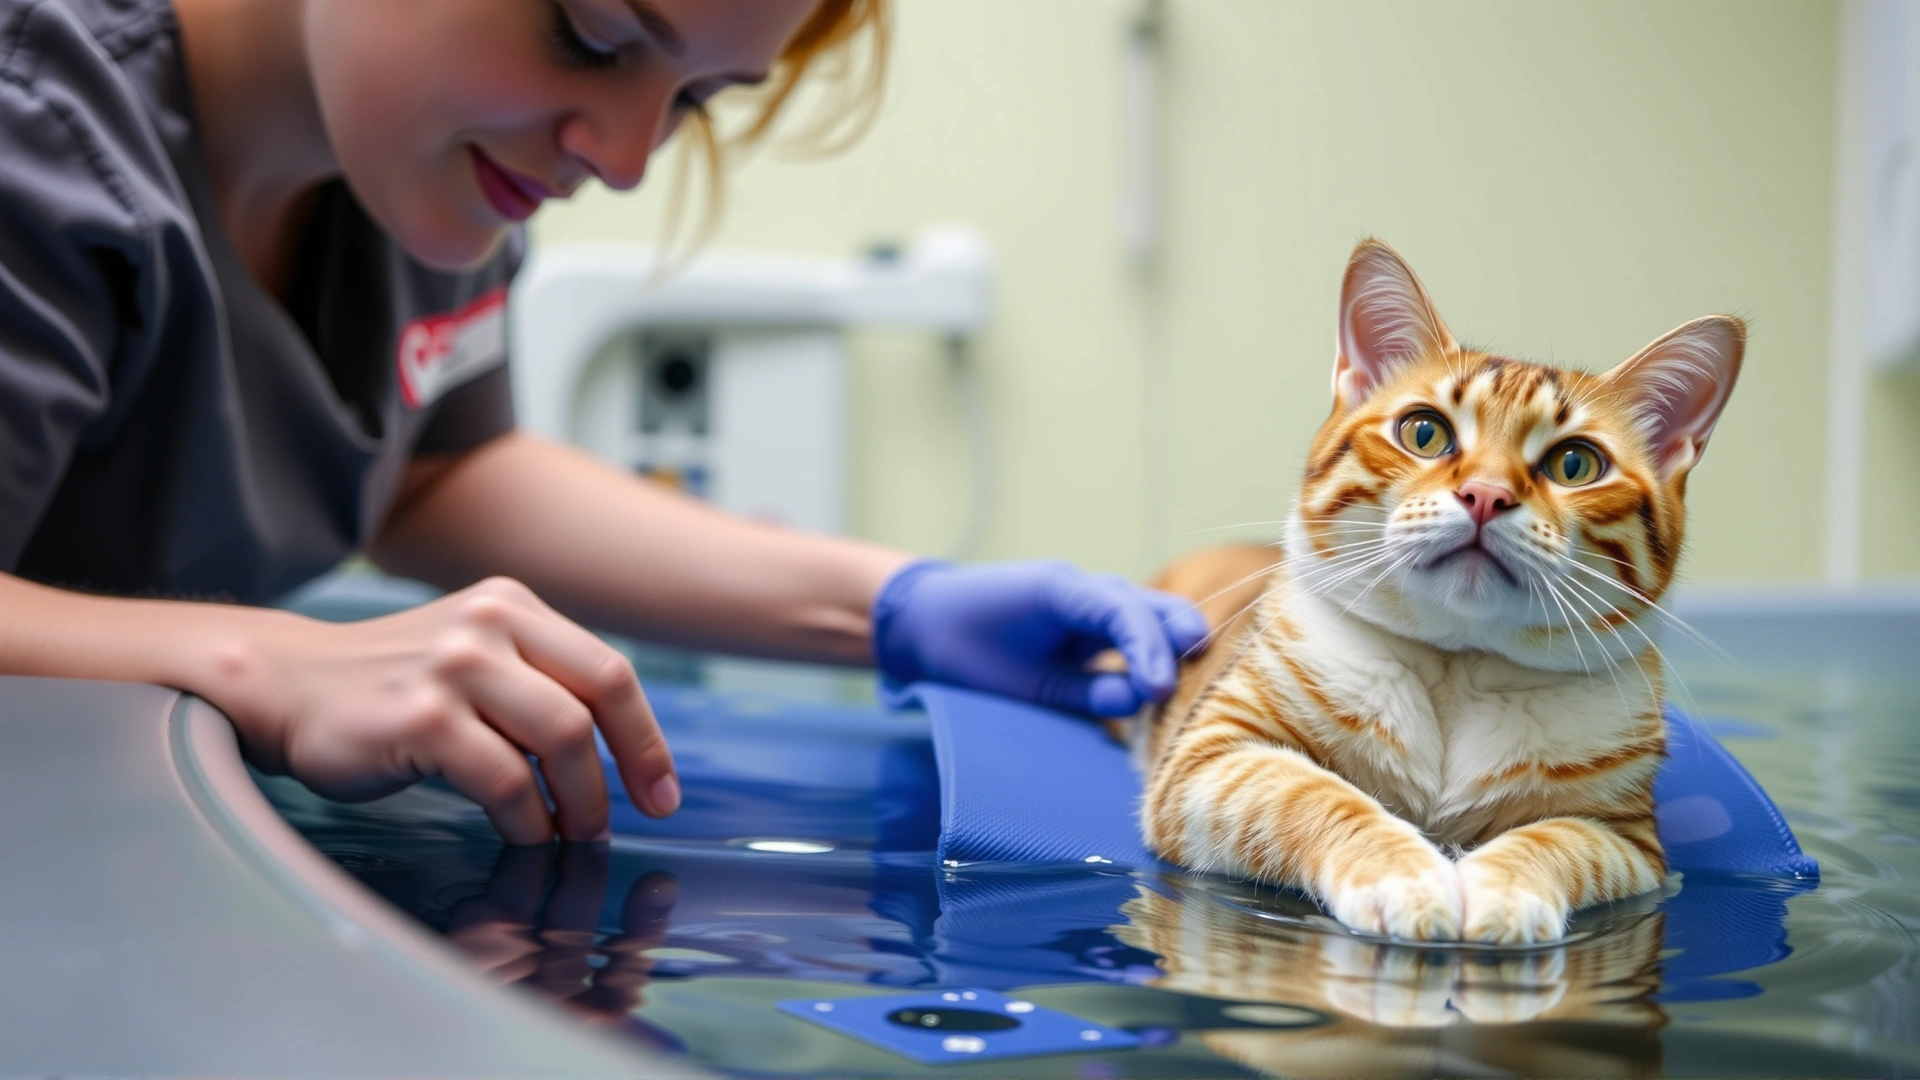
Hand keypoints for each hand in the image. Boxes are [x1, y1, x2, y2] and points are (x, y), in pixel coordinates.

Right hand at [224, 577, 676, 843]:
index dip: (644, 738)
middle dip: (621, 773)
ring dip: (577, 801)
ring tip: (568, 833)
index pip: (609, 671)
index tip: (660, 790)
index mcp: (512, 605)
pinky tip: (522, 833)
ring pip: (560, 738)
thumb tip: (613, 752)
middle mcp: (489, 622)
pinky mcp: (423, 716)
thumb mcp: (472, 653)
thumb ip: (536, 680)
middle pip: (595, 703)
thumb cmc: (389, 686)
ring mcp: (455, 666)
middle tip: (612, 823)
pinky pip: (505, 778)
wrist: (284, 685)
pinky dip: (526, 818)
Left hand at [870, 559, 1209, 716]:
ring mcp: (1090, 611)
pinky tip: (1164, 696)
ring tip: (1193, 691)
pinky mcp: (1089, 633)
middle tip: (1203, 675)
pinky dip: (1151, 664)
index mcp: (1063, 590)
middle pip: (1151, 607)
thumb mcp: (1018, 679)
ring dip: (1171, 651)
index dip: (1150, 650)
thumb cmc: (961, 645)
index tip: (1161, 689)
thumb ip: (1080, 689)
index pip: (1124, 611)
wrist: (925, 625)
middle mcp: (1085, 593)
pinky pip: (1131, 643)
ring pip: (1148, 622)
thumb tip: (1140, 699)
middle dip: (1180, 637)